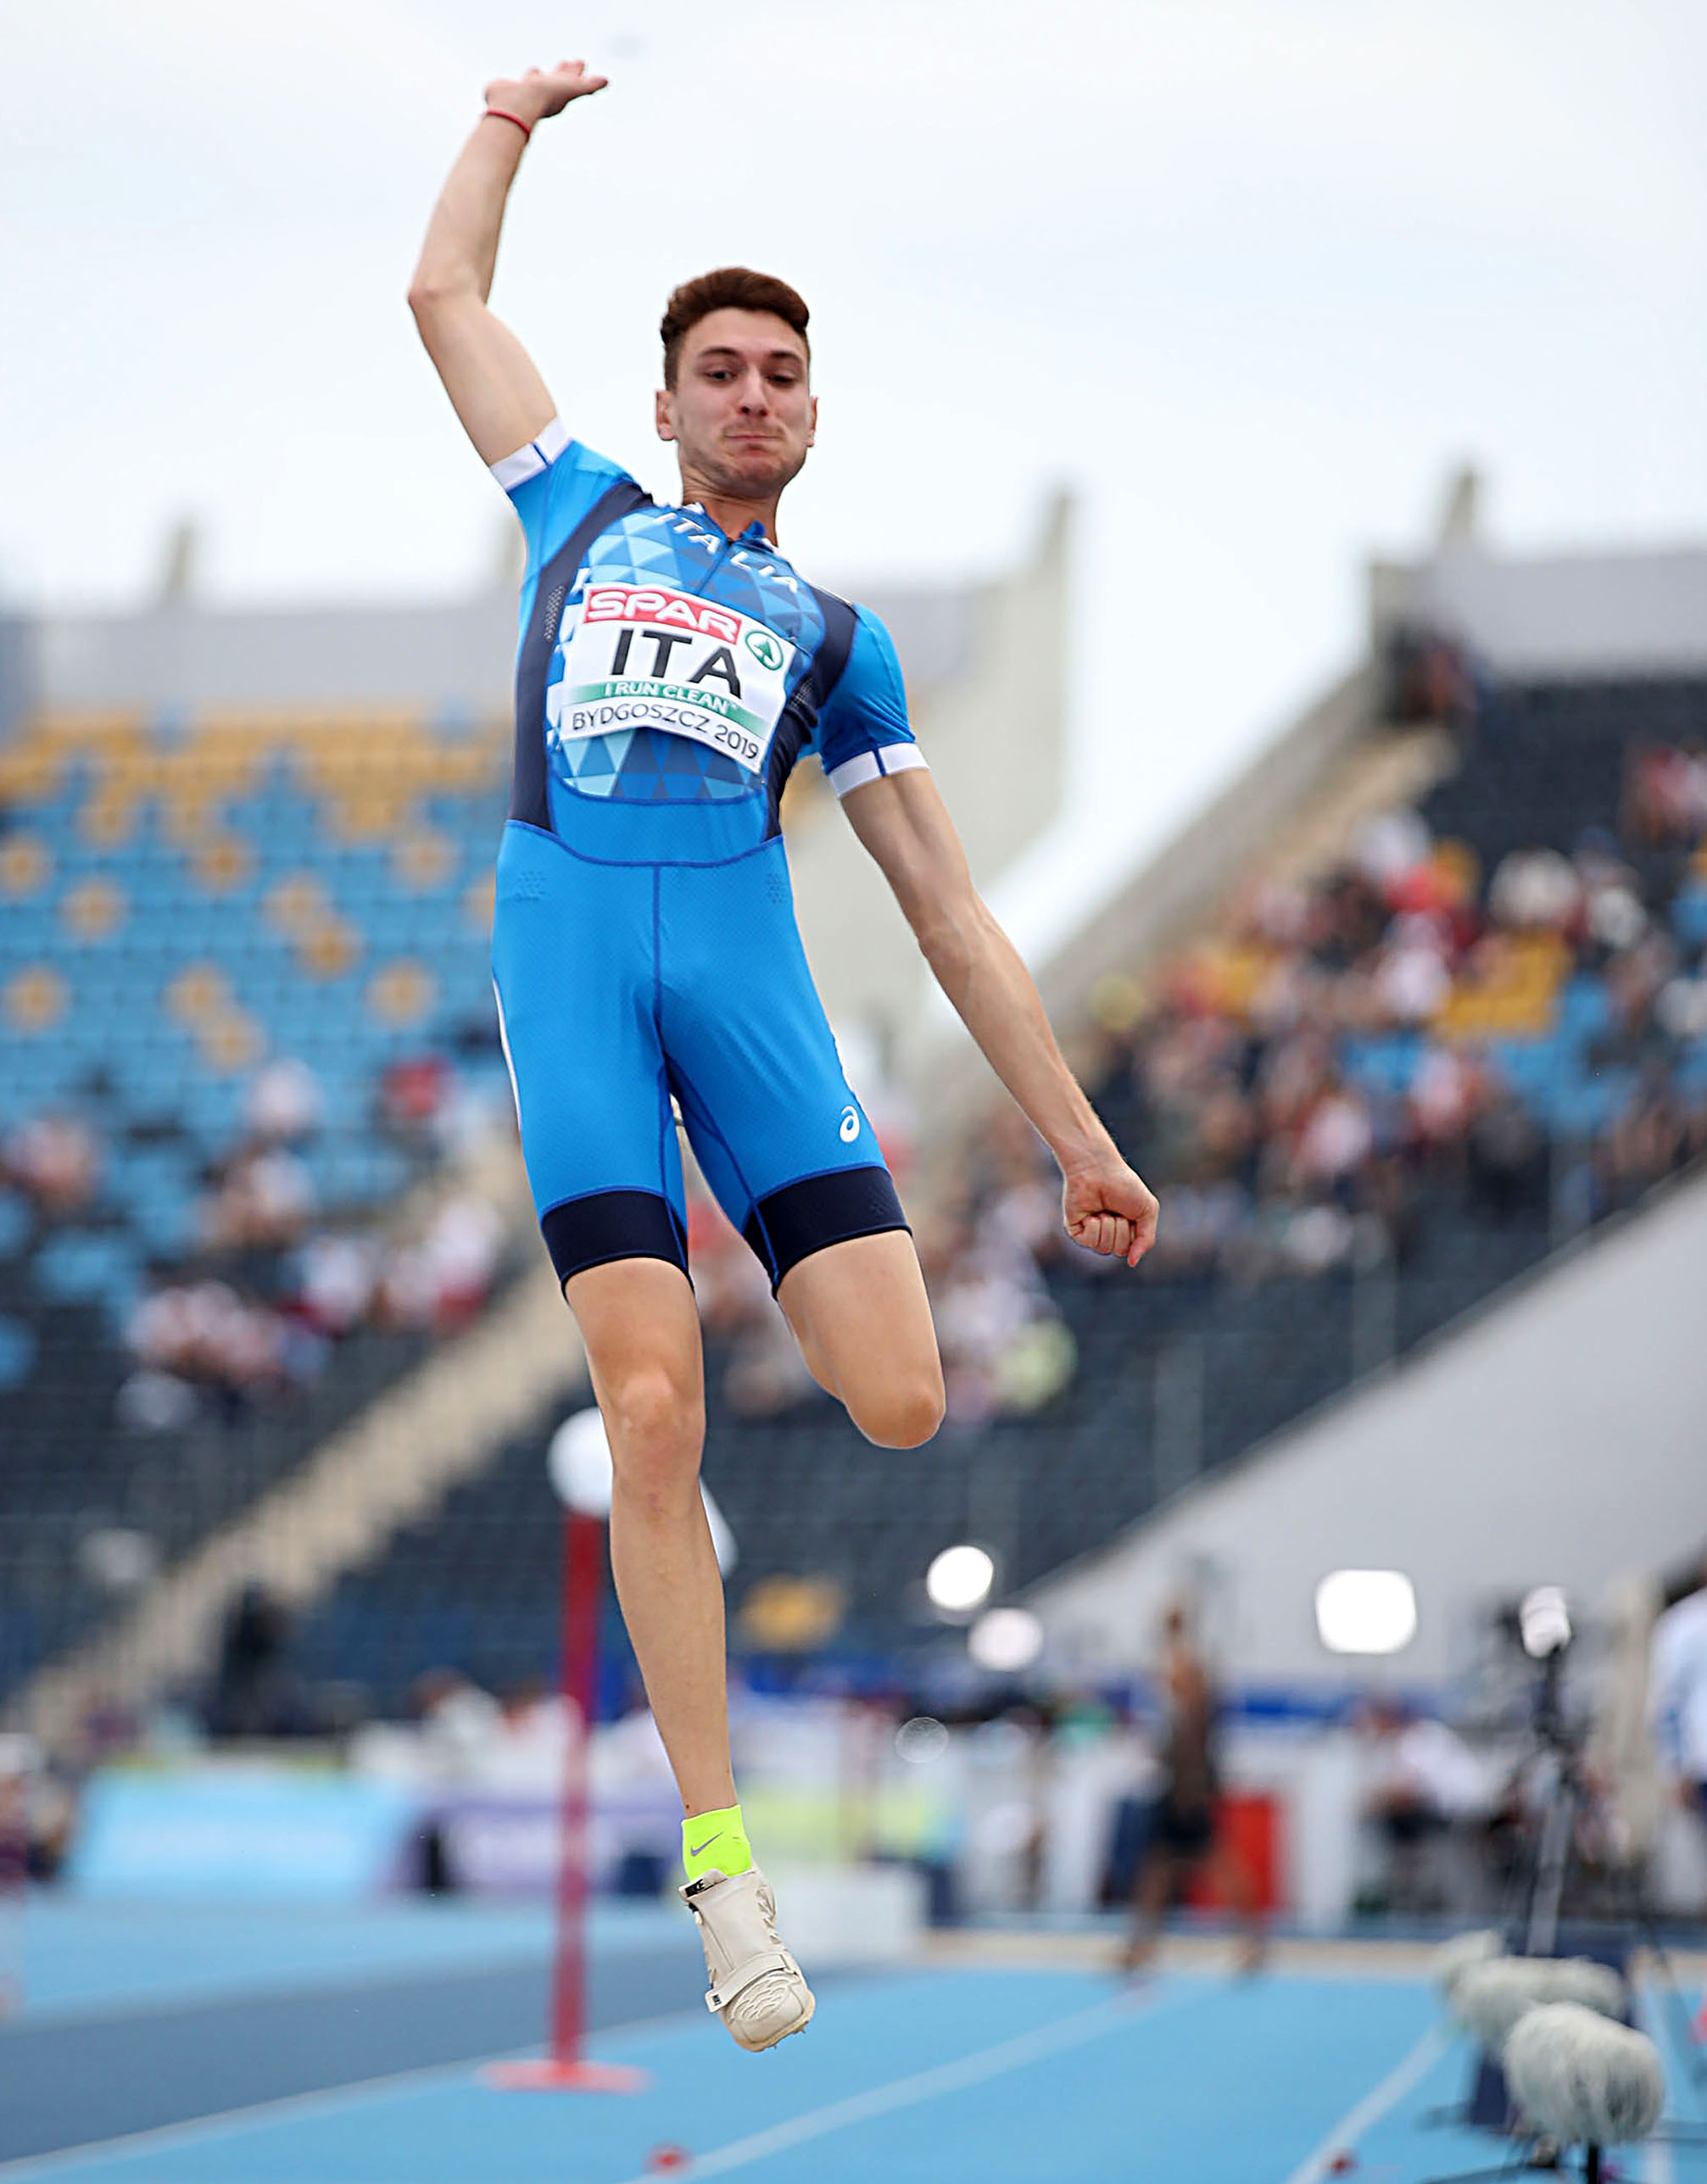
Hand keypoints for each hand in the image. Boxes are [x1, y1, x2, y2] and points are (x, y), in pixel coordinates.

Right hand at [484, 59, 607, 128]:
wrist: (515, 104)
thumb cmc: (545, 97)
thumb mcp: (573, 88)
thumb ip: (589, 85)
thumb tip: (606, 81)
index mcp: (559, 94)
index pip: (571, 80)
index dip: (576, 71)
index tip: (580, 61)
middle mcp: (544, 95)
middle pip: (556, 80)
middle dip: (562, 71)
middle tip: (567, 62)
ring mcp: (527, 94)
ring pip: (535, 82)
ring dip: (538, 76)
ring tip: (537, 71)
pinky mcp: (511, 91)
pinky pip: (518, 83)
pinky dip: (521, 80)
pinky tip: (518, 80)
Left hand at [1062, 1155, 1158, 1267]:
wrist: (1098, 1169)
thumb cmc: (1124, 1185)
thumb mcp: (1147, 1211)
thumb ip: (1145, 1240)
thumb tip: (1132, 1263)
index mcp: (1125, 1230)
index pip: (1132, 1249)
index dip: (1134, 1233)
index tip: (1131, 1214)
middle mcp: (1108, 1233)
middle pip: (1119, 1250)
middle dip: (1121, 1229)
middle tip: (1116, 1211)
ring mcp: (1091, 1233)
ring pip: (1104, 1248)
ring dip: (1108, 1226)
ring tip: (1104, 1210)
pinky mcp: (1076, 1230)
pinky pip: (1089, 1241)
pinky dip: (1094, 1227)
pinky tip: (1091, 1214)